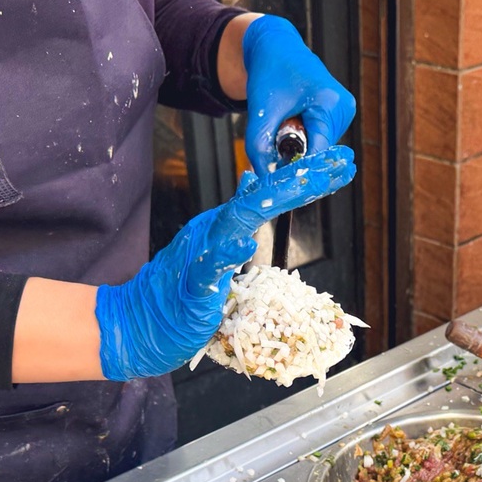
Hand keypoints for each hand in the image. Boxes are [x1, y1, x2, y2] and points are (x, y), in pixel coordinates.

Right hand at [94, 146, 355, 380]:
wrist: (140, 321)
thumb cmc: (181, 291)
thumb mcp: (217, 247)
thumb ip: (237, 217)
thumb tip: (254, 182)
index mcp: (227, 224)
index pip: (272, 195)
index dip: (307, 177)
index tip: (341, 163)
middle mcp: (216, 229)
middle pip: (265, 197)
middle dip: (305, 177)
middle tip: (341, 159)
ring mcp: (203, 252)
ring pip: (241, 219)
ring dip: (275, 199)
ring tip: (308, 181)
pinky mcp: (193, 282)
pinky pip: (210, 265)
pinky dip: (227, 252)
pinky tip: (245, 244)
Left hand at [242, 15, 355, 170]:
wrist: (276, 46)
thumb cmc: (269, 72)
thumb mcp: (261, 111)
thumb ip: (260, 148)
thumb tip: (265, 182)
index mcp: (329, 103)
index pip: (317, 152)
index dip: (298, 169)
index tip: (279, 183)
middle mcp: (344, 108)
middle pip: (320, 153)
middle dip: (296, 155)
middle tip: (274, 140)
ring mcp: (346, 111)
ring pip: (320, 149)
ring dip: (300, 146)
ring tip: (285, 121)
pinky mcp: (341, 114)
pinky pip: (321, 139)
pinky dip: (305, 138)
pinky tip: (295, 120)